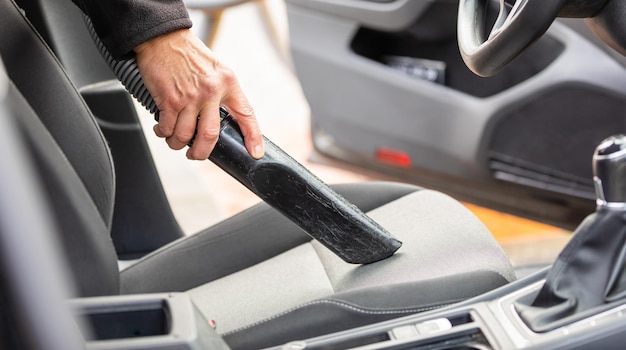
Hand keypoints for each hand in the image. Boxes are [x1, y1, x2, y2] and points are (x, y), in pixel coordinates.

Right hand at [133, 29, 264, 159]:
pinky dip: (163, 133)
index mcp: (228, 84)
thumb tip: (224, 117)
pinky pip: (167, 127)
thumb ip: (223, 92)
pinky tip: (162, 129)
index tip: (255, 153)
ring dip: (177, 144)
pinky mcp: (170, 98)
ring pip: (185, 136)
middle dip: (201, 153)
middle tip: (195, 155)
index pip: (246, 114)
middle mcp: (211, 91)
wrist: (163, 38)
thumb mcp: (217, 70)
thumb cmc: (189, 55)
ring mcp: (190, 96)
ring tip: (174, 141)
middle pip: (210, 136)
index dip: (253, 137)